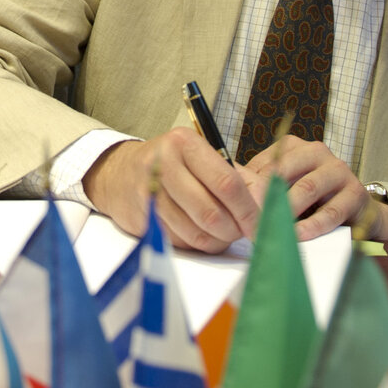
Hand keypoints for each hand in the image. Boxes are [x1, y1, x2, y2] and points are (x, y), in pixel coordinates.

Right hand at [82, 127, 261, 252]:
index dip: (249, 210)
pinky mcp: (142, 216)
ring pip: (196, 232)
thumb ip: (241, 180)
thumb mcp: (206, 160)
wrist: (119, 173)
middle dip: (233, 230)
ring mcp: (149, 192)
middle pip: (212, 212)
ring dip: (216, 240)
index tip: (261, 225)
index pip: (226, 183)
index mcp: (185, 144)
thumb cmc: (173, 166)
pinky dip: (197, 243)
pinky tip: (199, 232)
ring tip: (222, 232)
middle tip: (241, 232)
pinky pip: (180, 241)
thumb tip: (267, 205)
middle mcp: (164, 164)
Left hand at [243, 135, 387, 240]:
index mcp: (294, 147)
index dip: (250, 186)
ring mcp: (338, 170)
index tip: (236, 205)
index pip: (266, 163)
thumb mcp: (286, 185)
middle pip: (284, 172)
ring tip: (273, 227)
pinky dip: (312, 225)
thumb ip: (263, 185)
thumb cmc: (312, 197)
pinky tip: (299, 235)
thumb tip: (232, 194)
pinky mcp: (354, 193)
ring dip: (288, 210)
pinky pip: (330, 211)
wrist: (356, 209)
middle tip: (250, 217)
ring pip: (307, 188)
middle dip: (266, 196)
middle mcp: (316, 152)